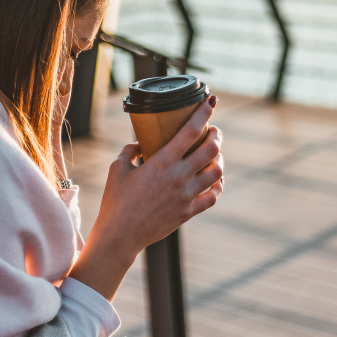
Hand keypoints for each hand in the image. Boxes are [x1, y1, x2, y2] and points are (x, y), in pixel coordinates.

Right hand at [68, 96, 223, 300]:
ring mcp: (186, 195)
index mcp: (162, 162)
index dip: (204, 113)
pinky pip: (213, 196)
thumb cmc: (116, 201)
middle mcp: (179, 176)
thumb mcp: (117, 169)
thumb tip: (139, 144)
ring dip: (220, 160)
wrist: (120, 235)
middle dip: (216, 135)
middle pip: (211, 149)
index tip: (211, 101)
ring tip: (215, 156)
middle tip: (214, 131)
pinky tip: (215, 181)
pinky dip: (218, 186)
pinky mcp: (188, 212)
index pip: (191, 131)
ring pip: (217, 173)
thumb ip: (129, 152)